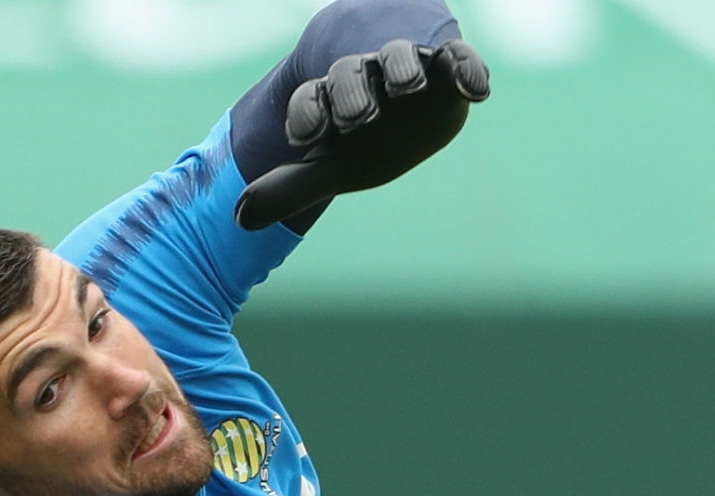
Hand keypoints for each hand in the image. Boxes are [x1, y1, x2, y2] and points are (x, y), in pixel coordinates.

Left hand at [235, 36, 490, 230]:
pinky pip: (459, 59)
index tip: (306, 139)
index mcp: (332, 100)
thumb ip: (289, 188)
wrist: (415, 108)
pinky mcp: (450, 68)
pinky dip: (466, 68)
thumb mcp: (333, 166)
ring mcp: (409, 70)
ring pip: (400, 57)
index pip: (310, 101)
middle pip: (350, 75)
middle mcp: (367, 78)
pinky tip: (475, 91)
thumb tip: (239, 220)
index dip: (306, 116)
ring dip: (401, 67)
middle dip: (350, 92)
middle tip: (356, 118)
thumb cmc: (368, 141)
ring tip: (407, 86)